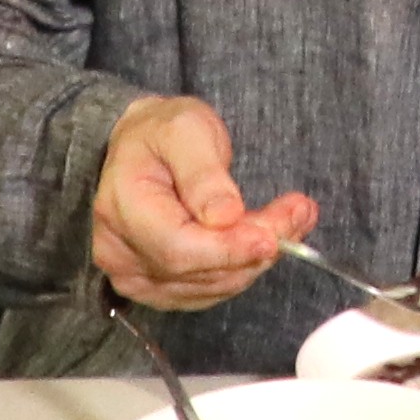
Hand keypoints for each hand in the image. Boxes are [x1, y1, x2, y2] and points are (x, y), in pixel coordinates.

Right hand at [90, 92, 313, 307]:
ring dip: (257, 258)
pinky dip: (244, 266)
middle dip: (255, 248)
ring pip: (210, 285)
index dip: (228, 248)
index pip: (177, 247)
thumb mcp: (185, 129)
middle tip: (299, 214)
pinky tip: (270, 237)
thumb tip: (225, 216)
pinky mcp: (158, 288)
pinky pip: (209, 289)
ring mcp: (136, 277)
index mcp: (121, 207)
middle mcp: (120, 252)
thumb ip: (203, 173)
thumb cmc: (161, 133)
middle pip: (198, 270)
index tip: (272, 236)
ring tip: (294, 218)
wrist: (142, 148)